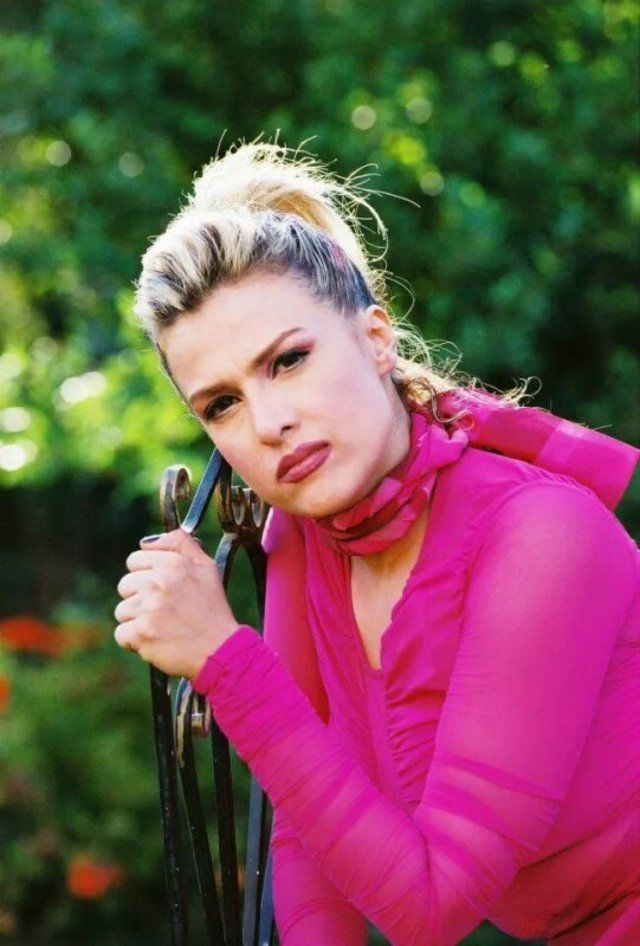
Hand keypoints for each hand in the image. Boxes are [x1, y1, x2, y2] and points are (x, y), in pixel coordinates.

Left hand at [114, 529, 239, 677]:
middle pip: (125, 585)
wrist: (220, 650)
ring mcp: (148, 608)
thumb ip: (180, 543)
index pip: (134, 560)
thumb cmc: (212, 609)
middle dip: (140, 598)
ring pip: (122, 610)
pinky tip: (156, 640)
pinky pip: (122, 634)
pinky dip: (135, 641)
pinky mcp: (141, 633)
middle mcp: (159, 582)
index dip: (146, 575)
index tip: (160, 589)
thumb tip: (146, 542)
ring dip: (138, 620)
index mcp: (173, 563)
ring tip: (162, 626)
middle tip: (163, 610)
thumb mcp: (206, 567)